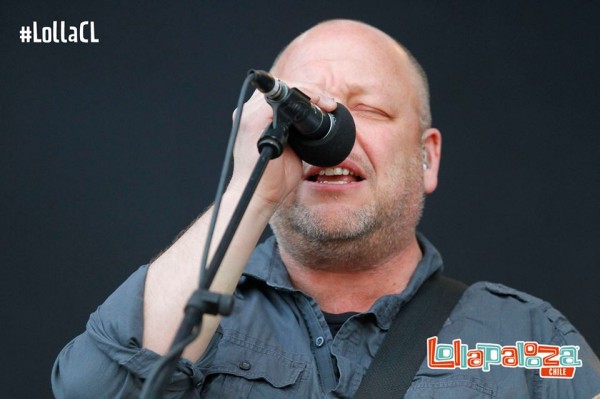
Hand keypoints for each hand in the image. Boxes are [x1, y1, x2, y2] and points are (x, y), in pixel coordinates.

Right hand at [228, 81, 337, 210]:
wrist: (260, 195)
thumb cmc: (274, 177)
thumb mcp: (291, 148)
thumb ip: (298, 131)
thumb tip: (317, 122)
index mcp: (258, 117)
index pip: (283, 93)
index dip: (307, 94)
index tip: (327, 103)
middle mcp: (250, 112)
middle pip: (283, 87)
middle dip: (311, 92)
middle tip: (331, 102)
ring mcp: (249, 114)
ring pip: (283, 89)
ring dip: (309, 93)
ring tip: (327, 103)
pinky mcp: (253, 120)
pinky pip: (280, 99)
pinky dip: (302, 99)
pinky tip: (318, 106)